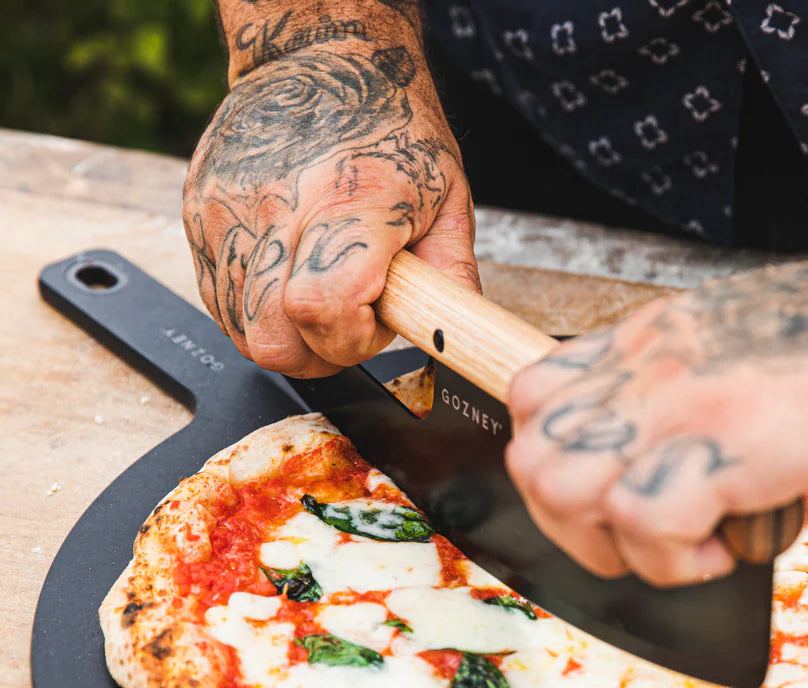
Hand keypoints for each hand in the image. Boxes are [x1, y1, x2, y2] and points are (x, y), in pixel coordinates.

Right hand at [182, 41, 476, 376]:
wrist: (318, 60)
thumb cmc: (389, 127)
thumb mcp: (448, 199)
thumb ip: (450, 278)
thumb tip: (453, 334)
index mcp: (349, 202)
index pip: (322, 310)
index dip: (351, 341)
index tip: (373, 322)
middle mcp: (277, 206)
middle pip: (273, 339)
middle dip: (317, 353)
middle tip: (345, 321)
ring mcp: (227, 211)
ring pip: (241, 331)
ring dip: (284, 335)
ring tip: (317, 292)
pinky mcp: (198, 214)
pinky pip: (218, 301)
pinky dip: (254, 310)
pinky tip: (287, 277)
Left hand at [506, 204, 807, 586]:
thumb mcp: (736, 349)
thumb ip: (681, 395)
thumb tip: (665, 463)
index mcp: (644, 343)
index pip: (530, 398)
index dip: (554, 463)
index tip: (606, 498)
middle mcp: (644, 369)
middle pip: (528, 458)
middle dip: (570, 526)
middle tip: (641, 540)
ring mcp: (679, 404)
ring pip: (558, 491)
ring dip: (613, 548)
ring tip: (687, 545)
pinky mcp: (727, 446)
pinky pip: (643, 524)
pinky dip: (676, 562)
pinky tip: (732, 546)